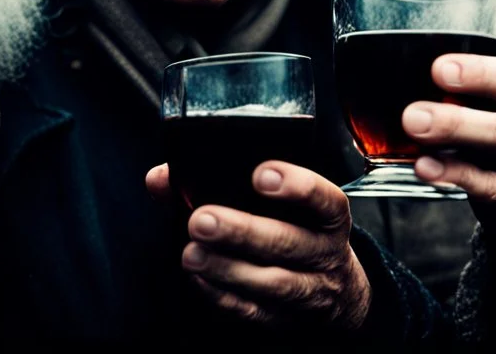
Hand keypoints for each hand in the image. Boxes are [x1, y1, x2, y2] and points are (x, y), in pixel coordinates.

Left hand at [146, 161, 370, 330]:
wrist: (335, 291)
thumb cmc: (293, 231)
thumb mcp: (278, 204)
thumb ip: (219, 182)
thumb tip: (160, 179)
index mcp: (327, 218)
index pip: (324, 199)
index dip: (296, 185)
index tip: (260, 175)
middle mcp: (323, 254)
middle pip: (288, 242)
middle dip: (241, 232)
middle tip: (202, 221)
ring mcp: (308, 290)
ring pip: (272, 283)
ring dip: (227, 269)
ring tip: (192, 255)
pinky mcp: (285, 320)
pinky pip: (253, 311)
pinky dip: (222, 296)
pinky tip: (199, 279)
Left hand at [402, 54, 495, 227]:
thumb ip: (473, 102)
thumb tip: (412, 82)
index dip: (481, 73)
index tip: (439, 68)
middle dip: (456, 117)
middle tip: (412, 113)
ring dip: (453, 136)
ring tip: (414, 129)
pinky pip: (488, 188)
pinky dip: (452, 174)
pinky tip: (424, 166)